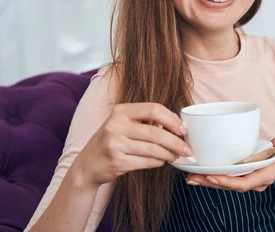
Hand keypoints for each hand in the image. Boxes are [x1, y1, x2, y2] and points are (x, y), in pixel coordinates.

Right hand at [73, 102, 190, 187]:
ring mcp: (115, 144)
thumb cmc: (112, 140)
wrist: (87, 164)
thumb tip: (178, 125)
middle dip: (176, 142)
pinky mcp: (117, 162)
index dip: (172, 119)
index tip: (183, 130)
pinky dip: (158, 162)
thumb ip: (144, 120)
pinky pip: (146, 162)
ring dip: (169, 154)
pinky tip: (162, 161)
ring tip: (177, 156)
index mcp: (120, 110)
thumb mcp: (122, 123)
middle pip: (156, 132)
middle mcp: (116, 125)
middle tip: (187, 149)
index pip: (153, 109)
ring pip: (153, 149)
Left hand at [186, 133, 274, 192]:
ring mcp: (246, 177)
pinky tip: (195, 173)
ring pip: (224, 183)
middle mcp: (253, 180)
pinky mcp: (239, 173)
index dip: (228, 182)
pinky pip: (224, 177)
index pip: (245, 183)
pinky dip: (209, 176)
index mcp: (265, 175)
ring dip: (206, 181)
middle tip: (193, 177)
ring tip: (189, 177)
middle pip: (230, 185)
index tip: (213, 176)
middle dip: (211, 183)